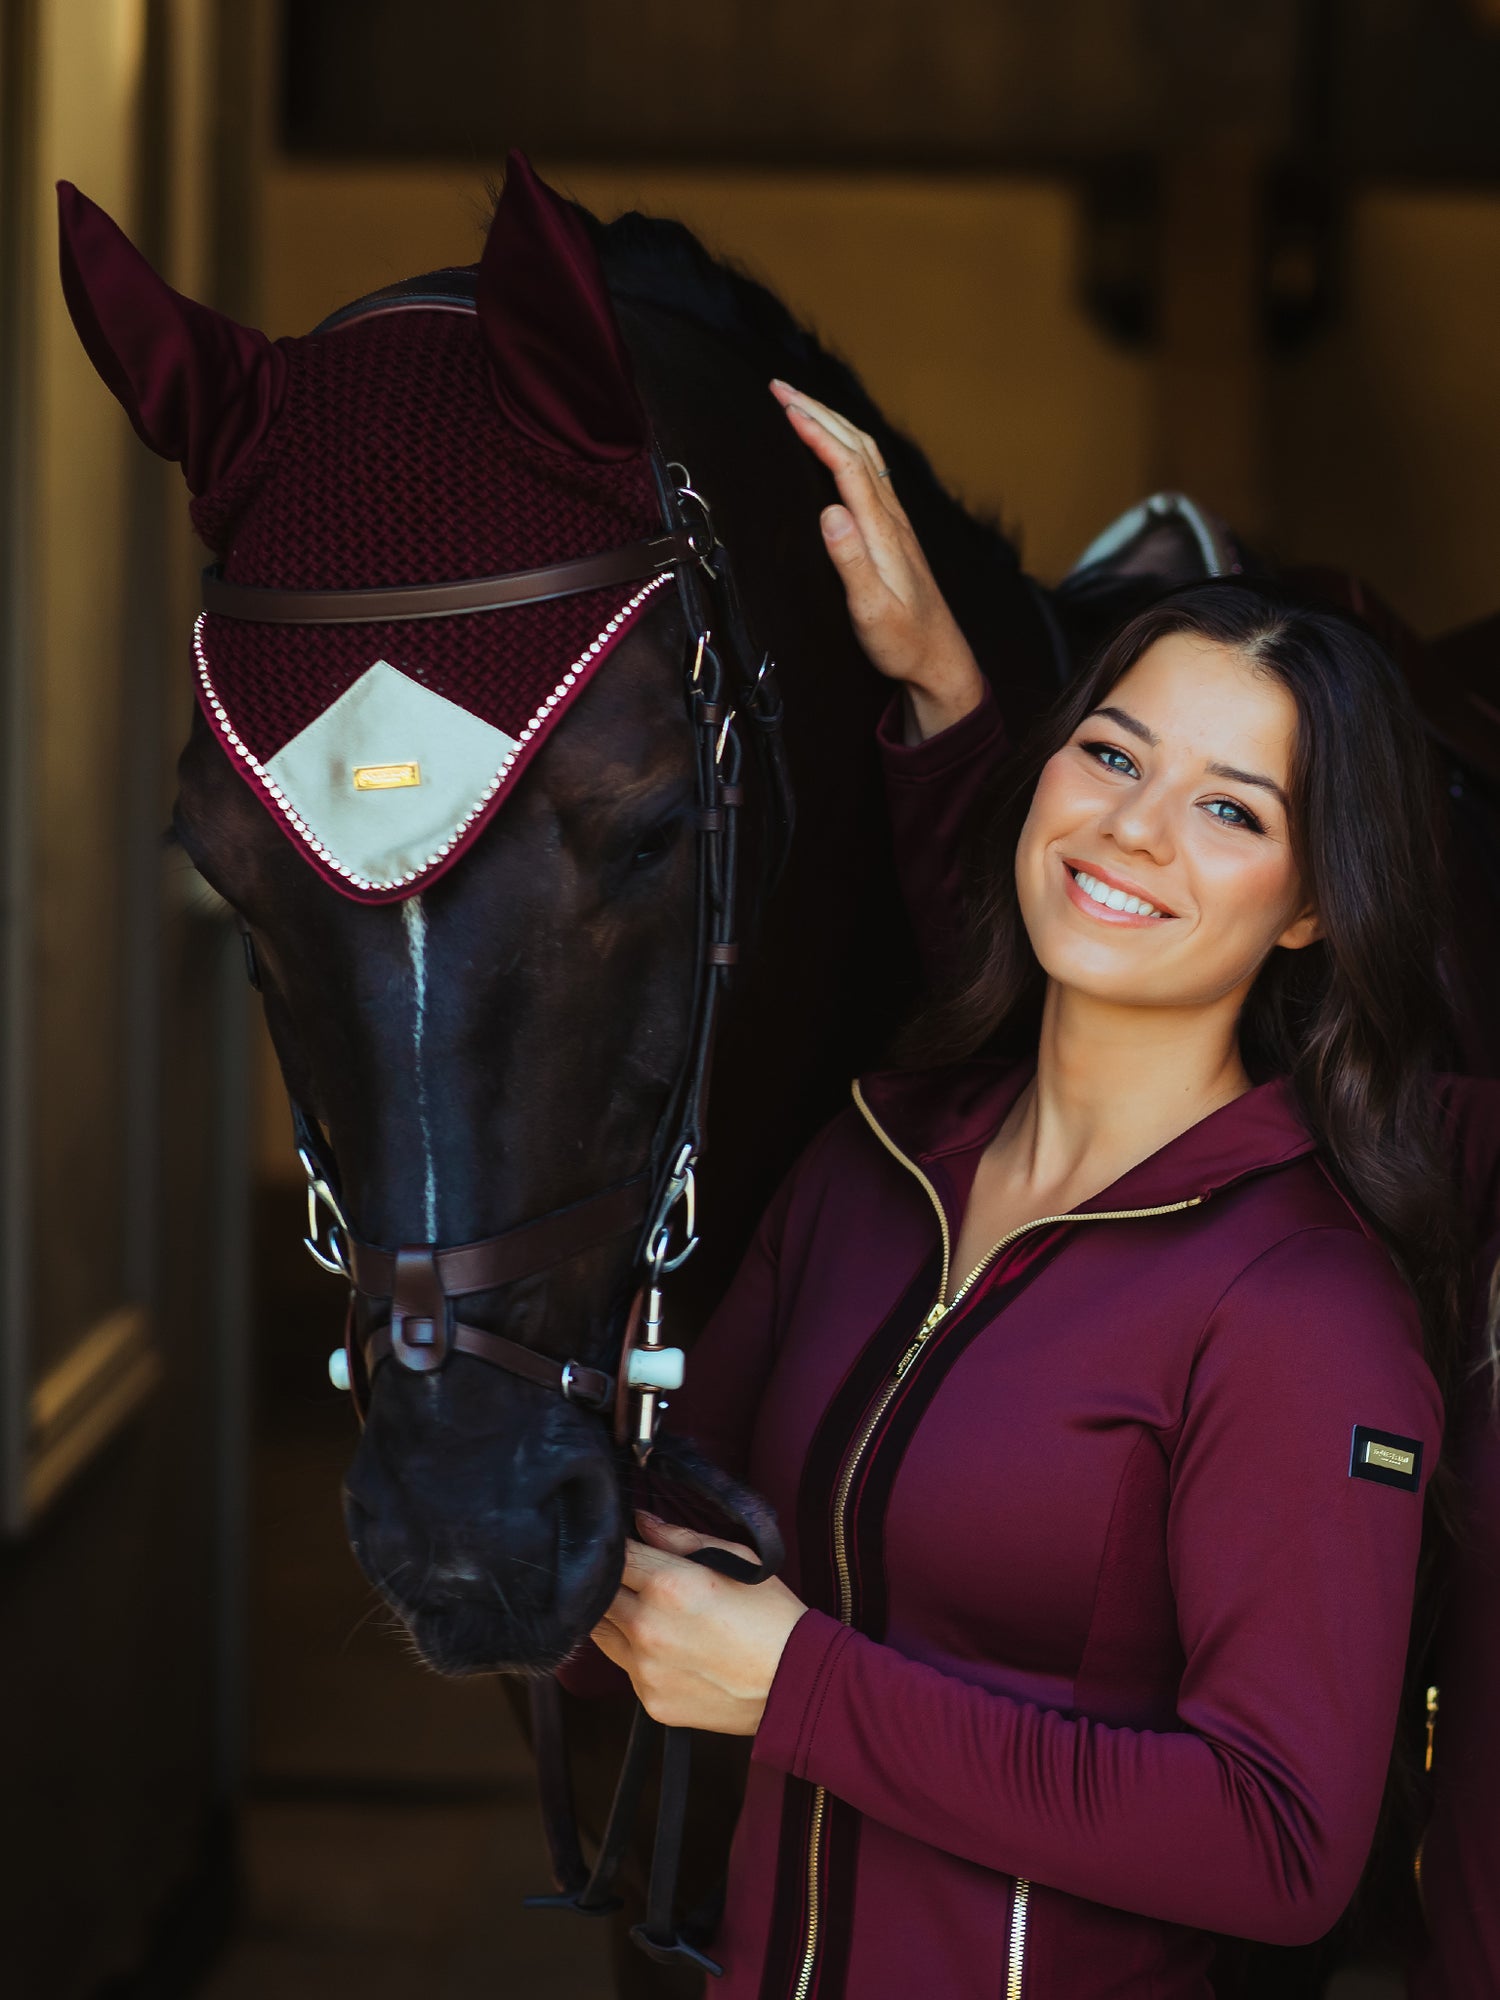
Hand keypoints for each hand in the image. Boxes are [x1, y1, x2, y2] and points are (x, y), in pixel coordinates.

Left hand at [591, 1512, 807, 1734]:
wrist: (796, 1684)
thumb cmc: (771, 1614)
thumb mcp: (734, 1559)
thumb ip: (679, 1538)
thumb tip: (641, 1522)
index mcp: (668, 1584)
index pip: (614, 1554)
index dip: (618, 1546)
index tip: (628, 1546)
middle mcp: (647, 1627)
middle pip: (598, 1595)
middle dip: (614, 1583)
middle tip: (641, 1582)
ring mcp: (645, 1669)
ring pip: (603, 1633)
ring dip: (619, 1619)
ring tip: (657, 1617)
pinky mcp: (650, 1701)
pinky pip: (628, 1669)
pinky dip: (639, 1656)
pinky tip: (674, 1652)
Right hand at [770, 379, 985, 740]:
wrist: (938, 658)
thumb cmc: (902, 641)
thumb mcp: (872, 610)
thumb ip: (851, 561)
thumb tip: (828, 512)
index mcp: (882, 529)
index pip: (847, 464)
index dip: (816, 431)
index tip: (784, 405)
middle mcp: (892, 517)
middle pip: (857, 446)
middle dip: (818, 411)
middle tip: (779, 387)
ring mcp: (896, 522)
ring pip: (866, 453)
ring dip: (832, 421)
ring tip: (799, 403)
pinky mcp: (894, 532)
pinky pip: (870, 471)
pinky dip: (846, 444)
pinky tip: (836, 445)